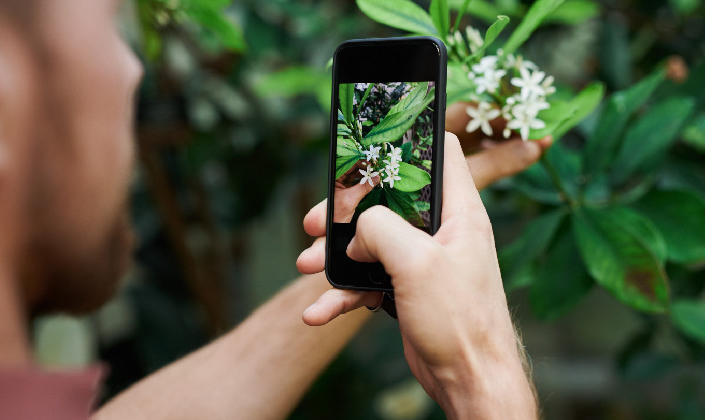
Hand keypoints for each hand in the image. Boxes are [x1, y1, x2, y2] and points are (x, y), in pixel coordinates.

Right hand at [297, 126, 550, 323]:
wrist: (467, 380)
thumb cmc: (459, 320)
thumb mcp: (418, 263)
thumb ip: (381, 229)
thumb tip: (357, 234)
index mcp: (457, 212)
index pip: (441, 153)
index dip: (409, 140)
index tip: (371, 143)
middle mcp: (440, 231)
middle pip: (387, 200)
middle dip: (346, 210)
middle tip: (314, 221)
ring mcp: (421, 260)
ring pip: (370, 241)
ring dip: (335, 254)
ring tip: (307, 265)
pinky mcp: (406, 288)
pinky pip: (367, 280)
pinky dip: (342, 292)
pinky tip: (318, 311)